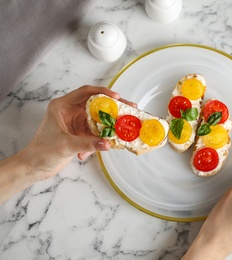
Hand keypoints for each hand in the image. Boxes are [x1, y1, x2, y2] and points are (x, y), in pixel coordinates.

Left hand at [0, 85, 137, 203]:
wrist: (35, 166)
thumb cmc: (42, 151)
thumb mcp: (66, 145)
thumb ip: (88, 144)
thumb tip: (107, 144)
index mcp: (63, 106)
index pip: (86, 92)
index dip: (103, 92)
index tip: (117, 97)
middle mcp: (71, 111)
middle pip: (97, 104)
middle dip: (113, 108)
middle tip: (130, 108)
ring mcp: (77, 122)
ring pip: (99, 119)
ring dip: (110, 125)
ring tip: (125, 127)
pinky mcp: (81, 133)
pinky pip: (97, 132)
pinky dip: (101, 139)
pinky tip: (103, 146)